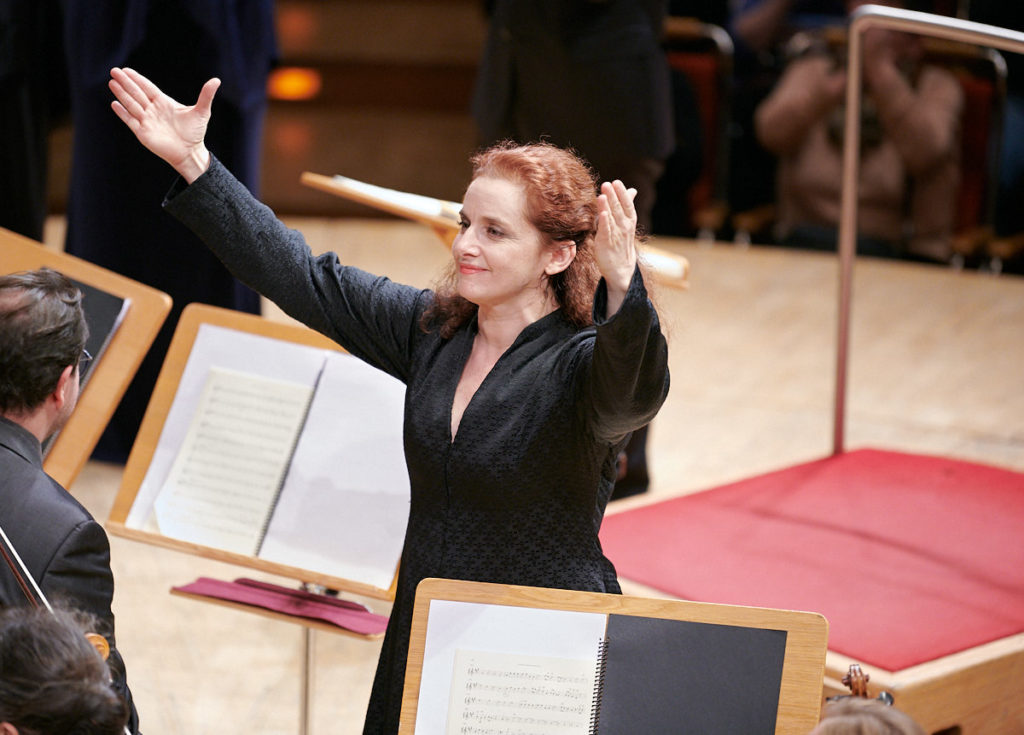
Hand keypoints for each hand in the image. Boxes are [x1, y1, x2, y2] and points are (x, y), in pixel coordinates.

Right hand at [109, 67, 218, 182]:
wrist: (190, 152)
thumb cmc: (196, 132)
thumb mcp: (202, 112)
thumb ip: (206, 95)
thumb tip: (216, 80)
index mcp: (163, 102)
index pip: (147, 87)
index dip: (137, 79)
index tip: (126, 70)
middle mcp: (153, 110)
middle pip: (136, 93)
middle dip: (125, 82)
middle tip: (114, 71)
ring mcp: (147, 121)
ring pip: (131, 104)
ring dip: (121, 94)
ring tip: (112, 83)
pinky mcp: (143, 133)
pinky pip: (130, 120)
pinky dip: (122, 113)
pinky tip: (114, 104)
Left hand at [594, 180, 637, 301]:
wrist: (620, 268)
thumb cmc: (621, 242)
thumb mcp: (627, 222)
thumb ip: (627, 205)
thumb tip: (633, 190)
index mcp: (629, 221)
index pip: (627, 205)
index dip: (622, 194)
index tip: (617, 182)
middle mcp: (624, 227)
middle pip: (618, 209)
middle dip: (613, 197)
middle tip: (607, 184)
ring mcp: (616, 235)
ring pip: (611, 219)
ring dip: (607, 207)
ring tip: (603, 195)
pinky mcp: (606, 243)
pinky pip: (606, 231)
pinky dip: (604, 222)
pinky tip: (602, 214)